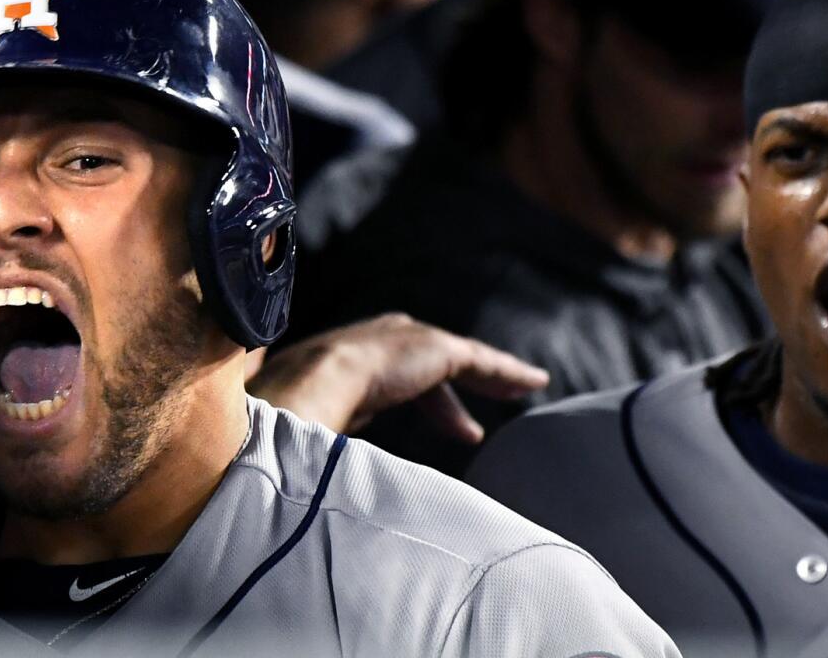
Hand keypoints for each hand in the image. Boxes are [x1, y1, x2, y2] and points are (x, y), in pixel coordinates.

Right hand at [246, 313, 548, 442]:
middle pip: (423, 364)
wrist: (309, 386)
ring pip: (457, 359)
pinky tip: (532, 384)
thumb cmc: (295, 419)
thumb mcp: (308, 433)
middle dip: (447, 391)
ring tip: (520, 390)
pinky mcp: (433, 348)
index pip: (387, 381)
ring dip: (488, 376)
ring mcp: (403, 340)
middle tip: (466, 427)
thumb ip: (321, 447)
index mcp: (341, 362)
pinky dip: (505, 372)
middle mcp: (373, 342)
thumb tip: (316, 486)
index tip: (435, 430)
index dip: (415, 406)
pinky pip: (478, 361)